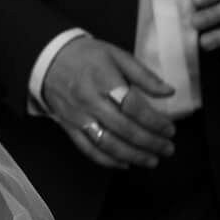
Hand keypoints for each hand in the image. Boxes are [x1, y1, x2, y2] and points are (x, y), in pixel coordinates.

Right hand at [40, 33, 176, 168]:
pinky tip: (125, 163)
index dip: (154, 121)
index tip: (170, 129)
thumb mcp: (117, 55)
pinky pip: (88, 150)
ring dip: (132, 156)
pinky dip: (108, 161)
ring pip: (107, 144)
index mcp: (104, 80)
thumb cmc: (87, 56)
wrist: (49, 60)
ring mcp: (78, 117)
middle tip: (168, 148)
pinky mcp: (70, 128)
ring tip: (152, 160)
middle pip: (124, 129)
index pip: (133, 106)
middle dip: (150, 142)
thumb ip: (144, 75)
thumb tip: (168, 92)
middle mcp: (90, 101)